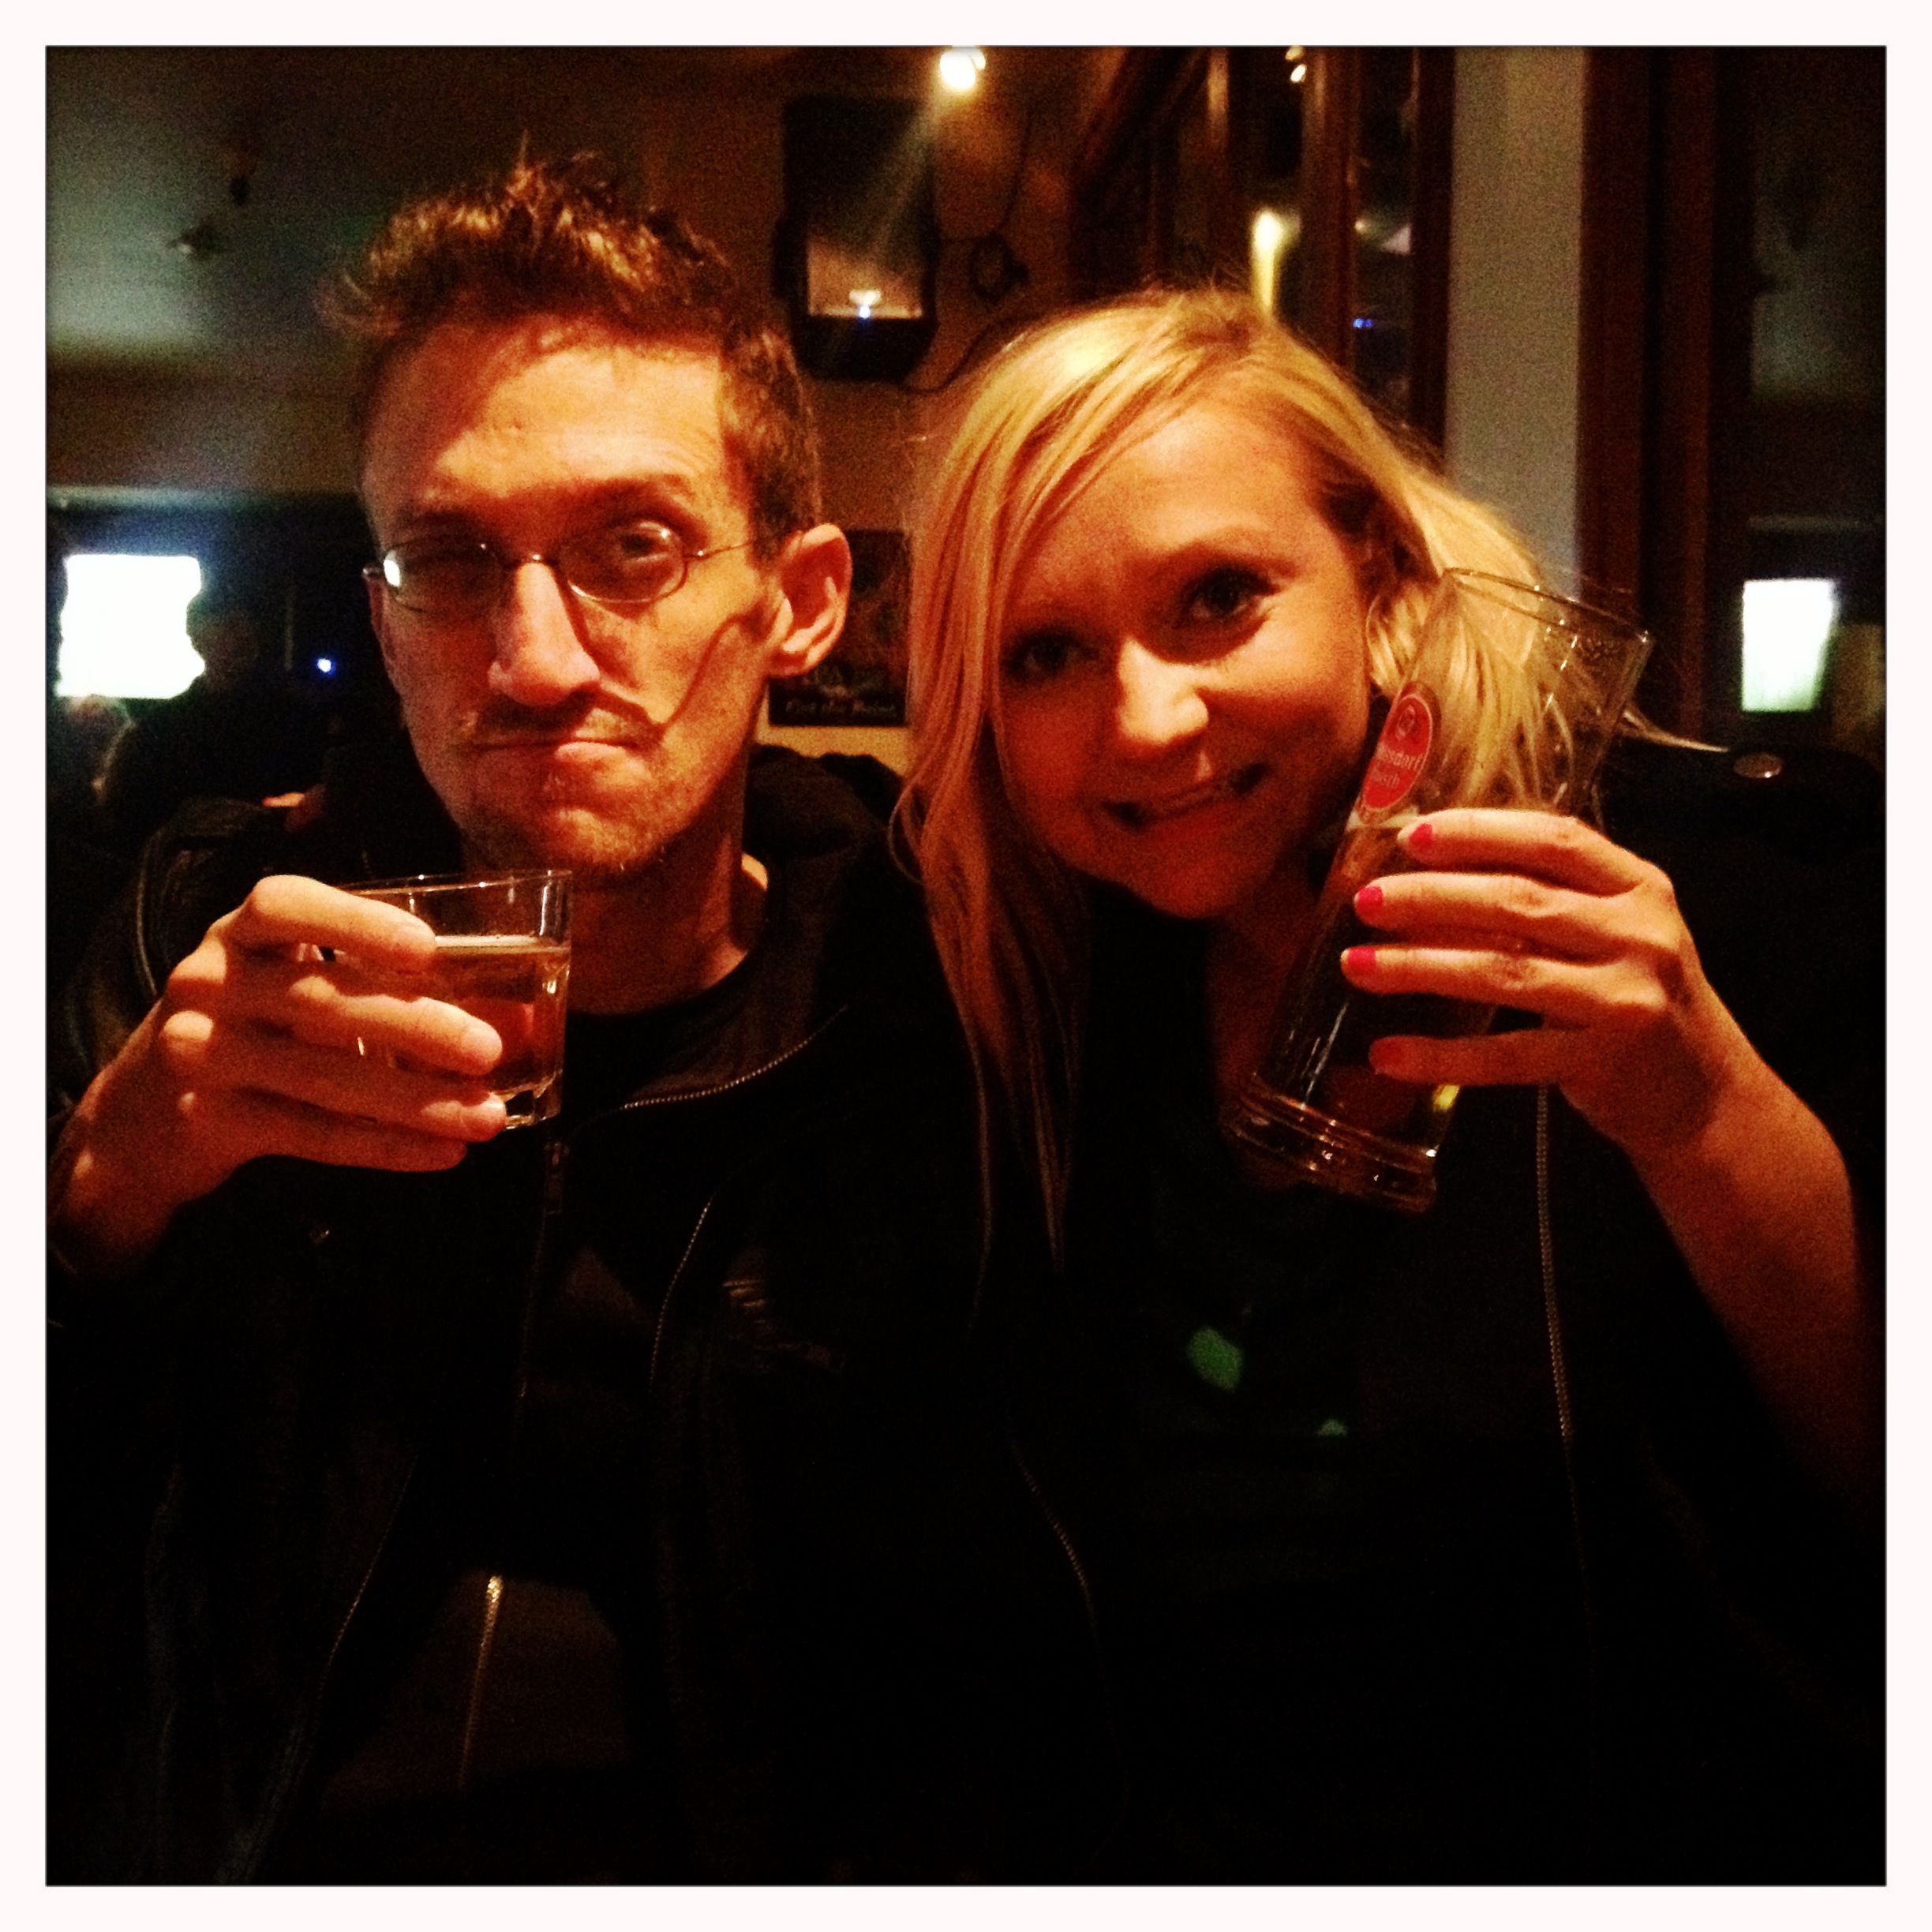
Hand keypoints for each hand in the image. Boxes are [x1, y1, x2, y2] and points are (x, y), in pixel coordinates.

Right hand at [51, 874, 507, 1276]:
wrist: (138, 1112)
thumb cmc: (248, 1025)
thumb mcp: (282, 981)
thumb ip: (366, 980)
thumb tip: (508, 1014)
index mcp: (238, 934)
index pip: (283, 905)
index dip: (356, 923)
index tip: (428, 948)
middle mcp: (209, 983)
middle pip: (321, 1002)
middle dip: (415, 1026)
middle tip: (489, 1048)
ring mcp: (202, 1054)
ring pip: (324, 1078)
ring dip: (416, 1101)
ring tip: (487, 1116)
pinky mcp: (207, 1121)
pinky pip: (311, 1134)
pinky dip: (384, 1146)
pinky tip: (441, 1153)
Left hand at [1340, 808, 1761, 1162]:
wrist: (1706, 1094)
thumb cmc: (1636, 998)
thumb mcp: (1613, 933)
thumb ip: (1548, 900)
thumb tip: (1430, 876)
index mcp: (1638, 886)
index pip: (1554, 838)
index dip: (1480, 831)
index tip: (1412, 835)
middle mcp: (1639, 934)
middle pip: (1518, 901)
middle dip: (1431, 896)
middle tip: (1365, 900)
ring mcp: (1625, 998)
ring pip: (1505, 971)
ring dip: (1420, 966)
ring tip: (1356, 966)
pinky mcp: (1604, 1061)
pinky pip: (1506, 1056)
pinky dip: (1442, 1055)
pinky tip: (1389, 1054)